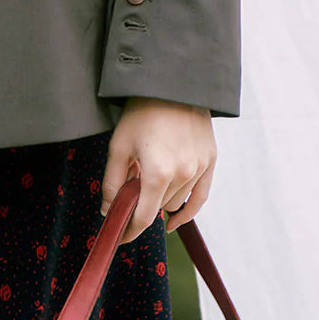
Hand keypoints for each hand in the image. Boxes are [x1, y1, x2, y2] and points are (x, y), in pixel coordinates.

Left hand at [101, 95, 215, 243]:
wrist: (172, 82)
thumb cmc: (141, 111)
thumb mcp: (119, 145)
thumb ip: (112, 182)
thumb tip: (108, 211)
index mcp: (158, 172)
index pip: (144, 217)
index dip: (130, 230)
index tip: (119, 237)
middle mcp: (183, 174)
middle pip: (158, 206)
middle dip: (142, 204)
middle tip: (127, 192)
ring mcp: (199, 168)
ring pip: (177, 201)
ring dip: (161, 199)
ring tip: (147, 179)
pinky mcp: (210, 160)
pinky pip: (200, 196)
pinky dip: (188, 210)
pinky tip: (174, 219)